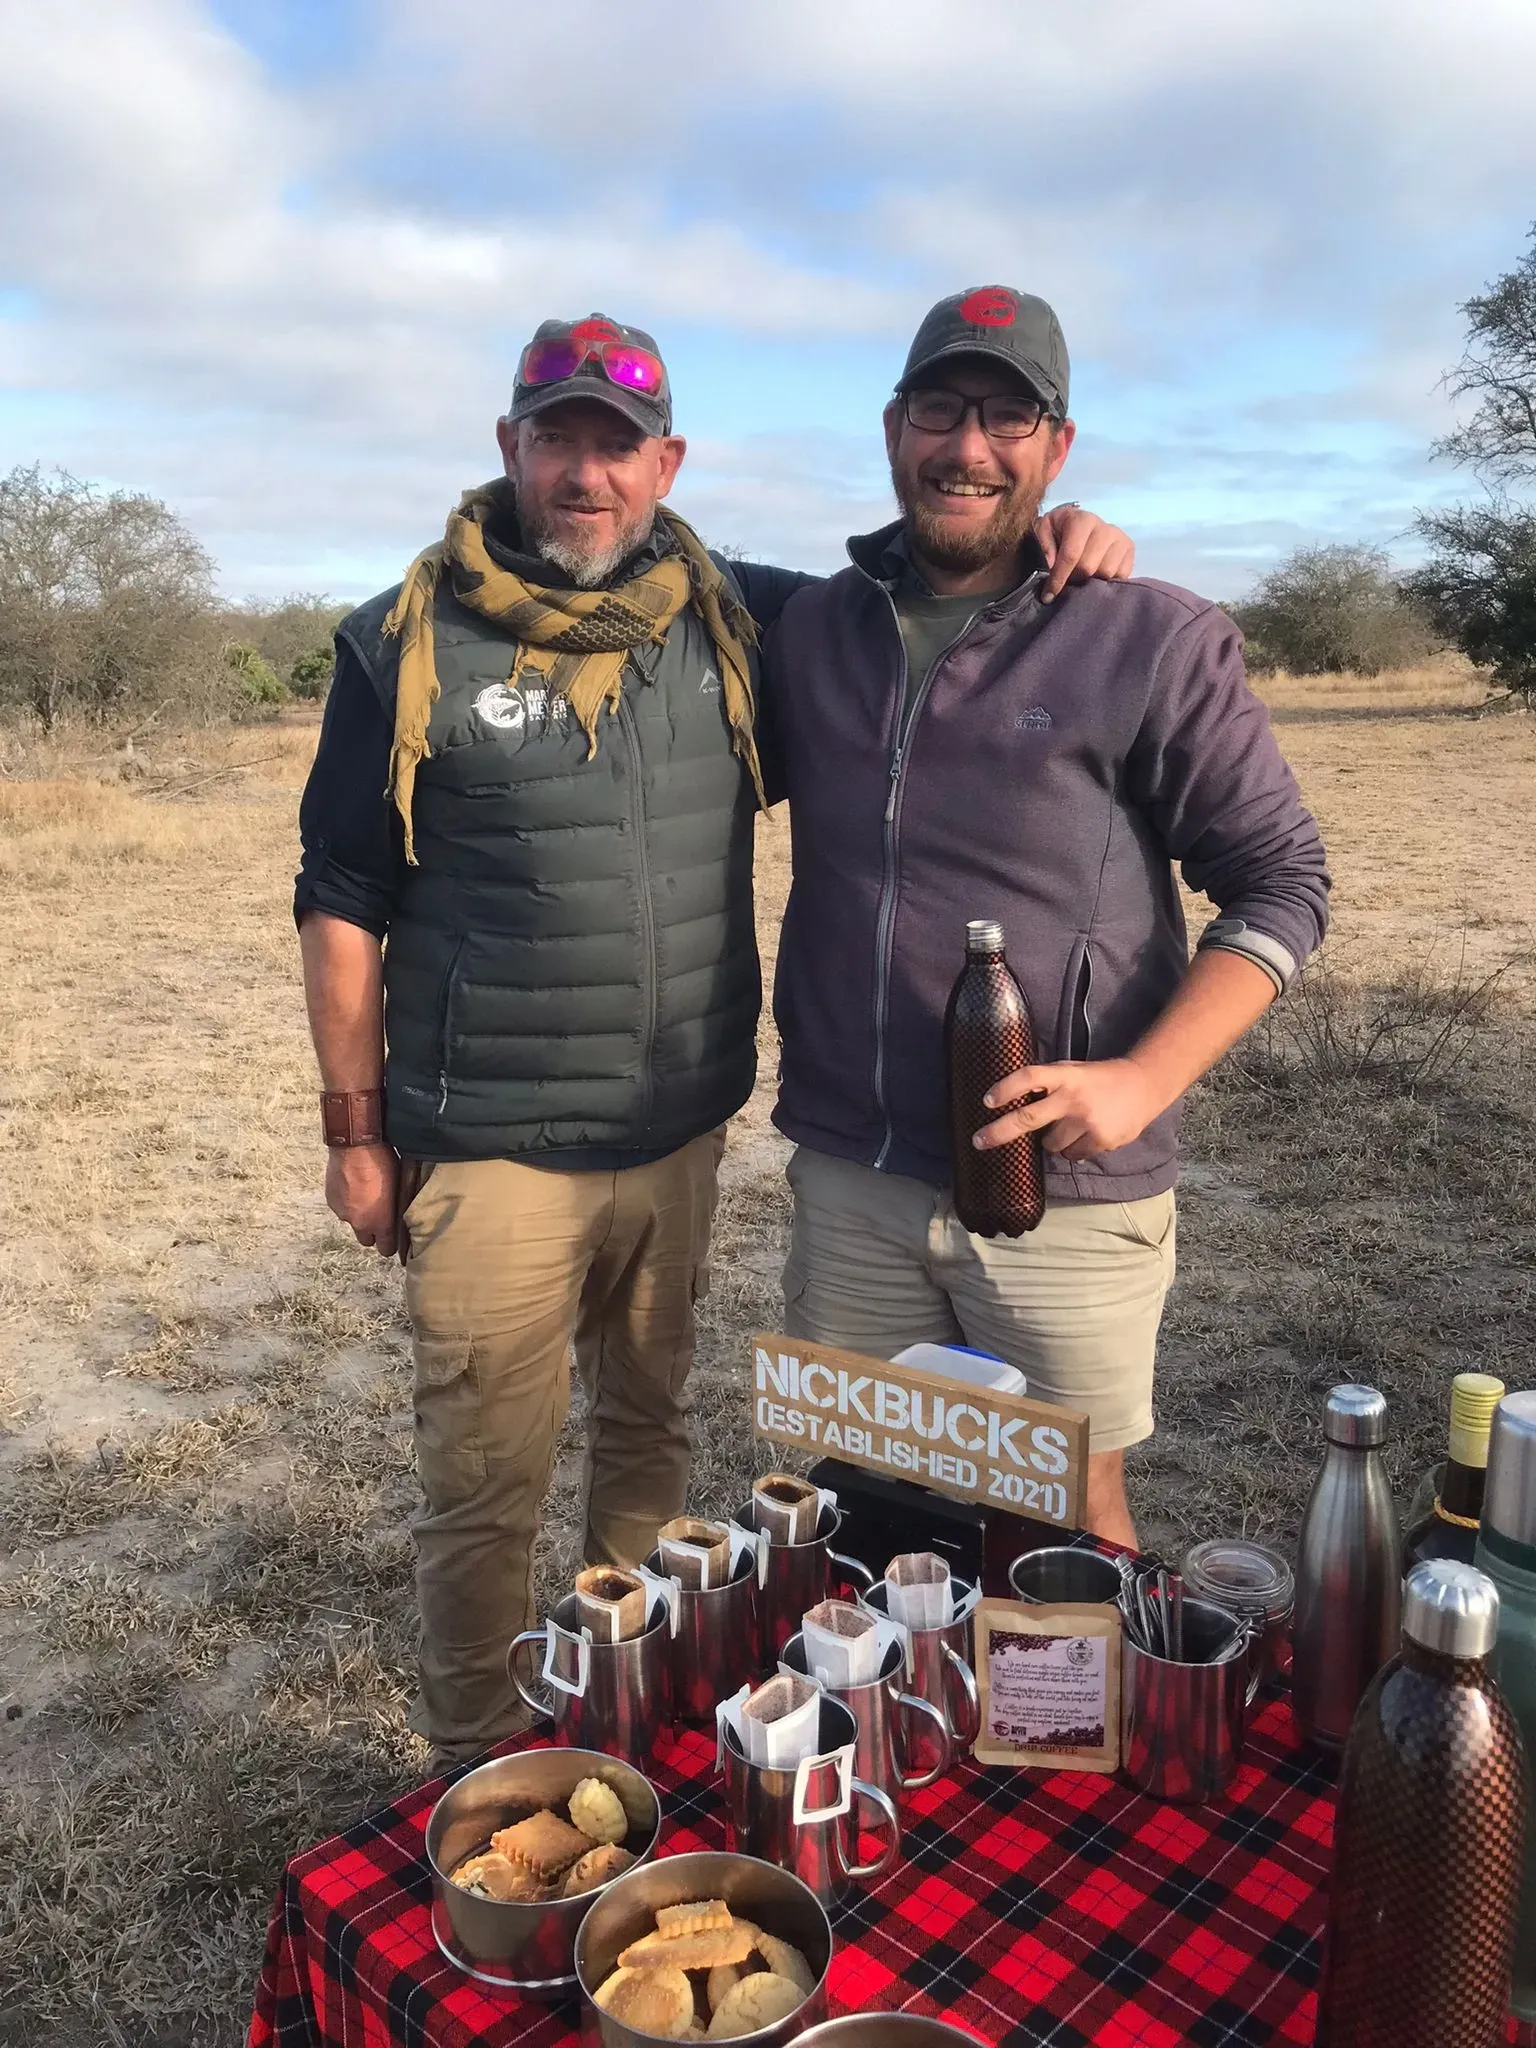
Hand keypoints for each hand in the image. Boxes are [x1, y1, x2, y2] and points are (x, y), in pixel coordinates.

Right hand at [325, 1142, 399, 1256]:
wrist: (355, 1145)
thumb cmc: (382, 1161)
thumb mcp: (398, 1187)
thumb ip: (394, 1208)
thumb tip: (396, 1215)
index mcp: (380, 1221)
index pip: (386, 1248)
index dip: (390, 1245)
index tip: (392, 1240)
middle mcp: (359, 1222)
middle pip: (366, 1240)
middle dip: (372, 1232)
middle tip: (378, 1217)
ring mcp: (343, 1213)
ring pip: (352, 1222)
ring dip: (358, 1214)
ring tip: (365, 1194)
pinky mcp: (331, 1201)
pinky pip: (341, 1208)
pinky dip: (346, 1201)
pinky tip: (352, 1186)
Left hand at [975, 1058, 1162, 1162]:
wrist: (1144, 1086)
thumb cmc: (1098, 1079)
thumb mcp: (1072, 1071)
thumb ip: (1048, 1083)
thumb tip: (1012, 1103)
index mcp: (1065, 1075)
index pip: (1028, 1078)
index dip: (1005, 1089)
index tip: (987, 1102)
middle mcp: (1073, 1097)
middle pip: (1027, 1118)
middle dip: (998, 1132)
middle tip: (978, 1141)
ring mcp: (1087, 1121)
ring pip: (1050, 1145)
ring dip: (1053, 1141)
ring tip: (1072, 1126)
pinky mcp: (1100, 1140)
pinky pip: (1072, 1155)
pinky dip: (1074, 1149)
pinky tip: (1088, 1134)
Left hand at [1035, 506, 1134, 601]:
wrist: (1078, 523)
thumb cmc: (1058, 529)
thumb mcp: (1043, 530)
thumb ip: (1043, 545)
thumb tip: (1051, 564)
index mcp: (1082, 520)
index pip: (1071, 555)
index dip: (1059, 578)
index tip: (1049, 595)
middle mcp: (1105, 528)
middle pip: (1089, 567)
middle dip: (1074, 579)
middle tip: (1067, 580)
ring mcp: (1120, 539)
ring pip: (1106, 574)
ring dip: (1091, 581)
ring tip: (1082, 576)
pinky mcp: (1130, 550)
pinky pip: (1120, 576)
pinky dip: (1106, 582)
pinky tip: (1096, 576)